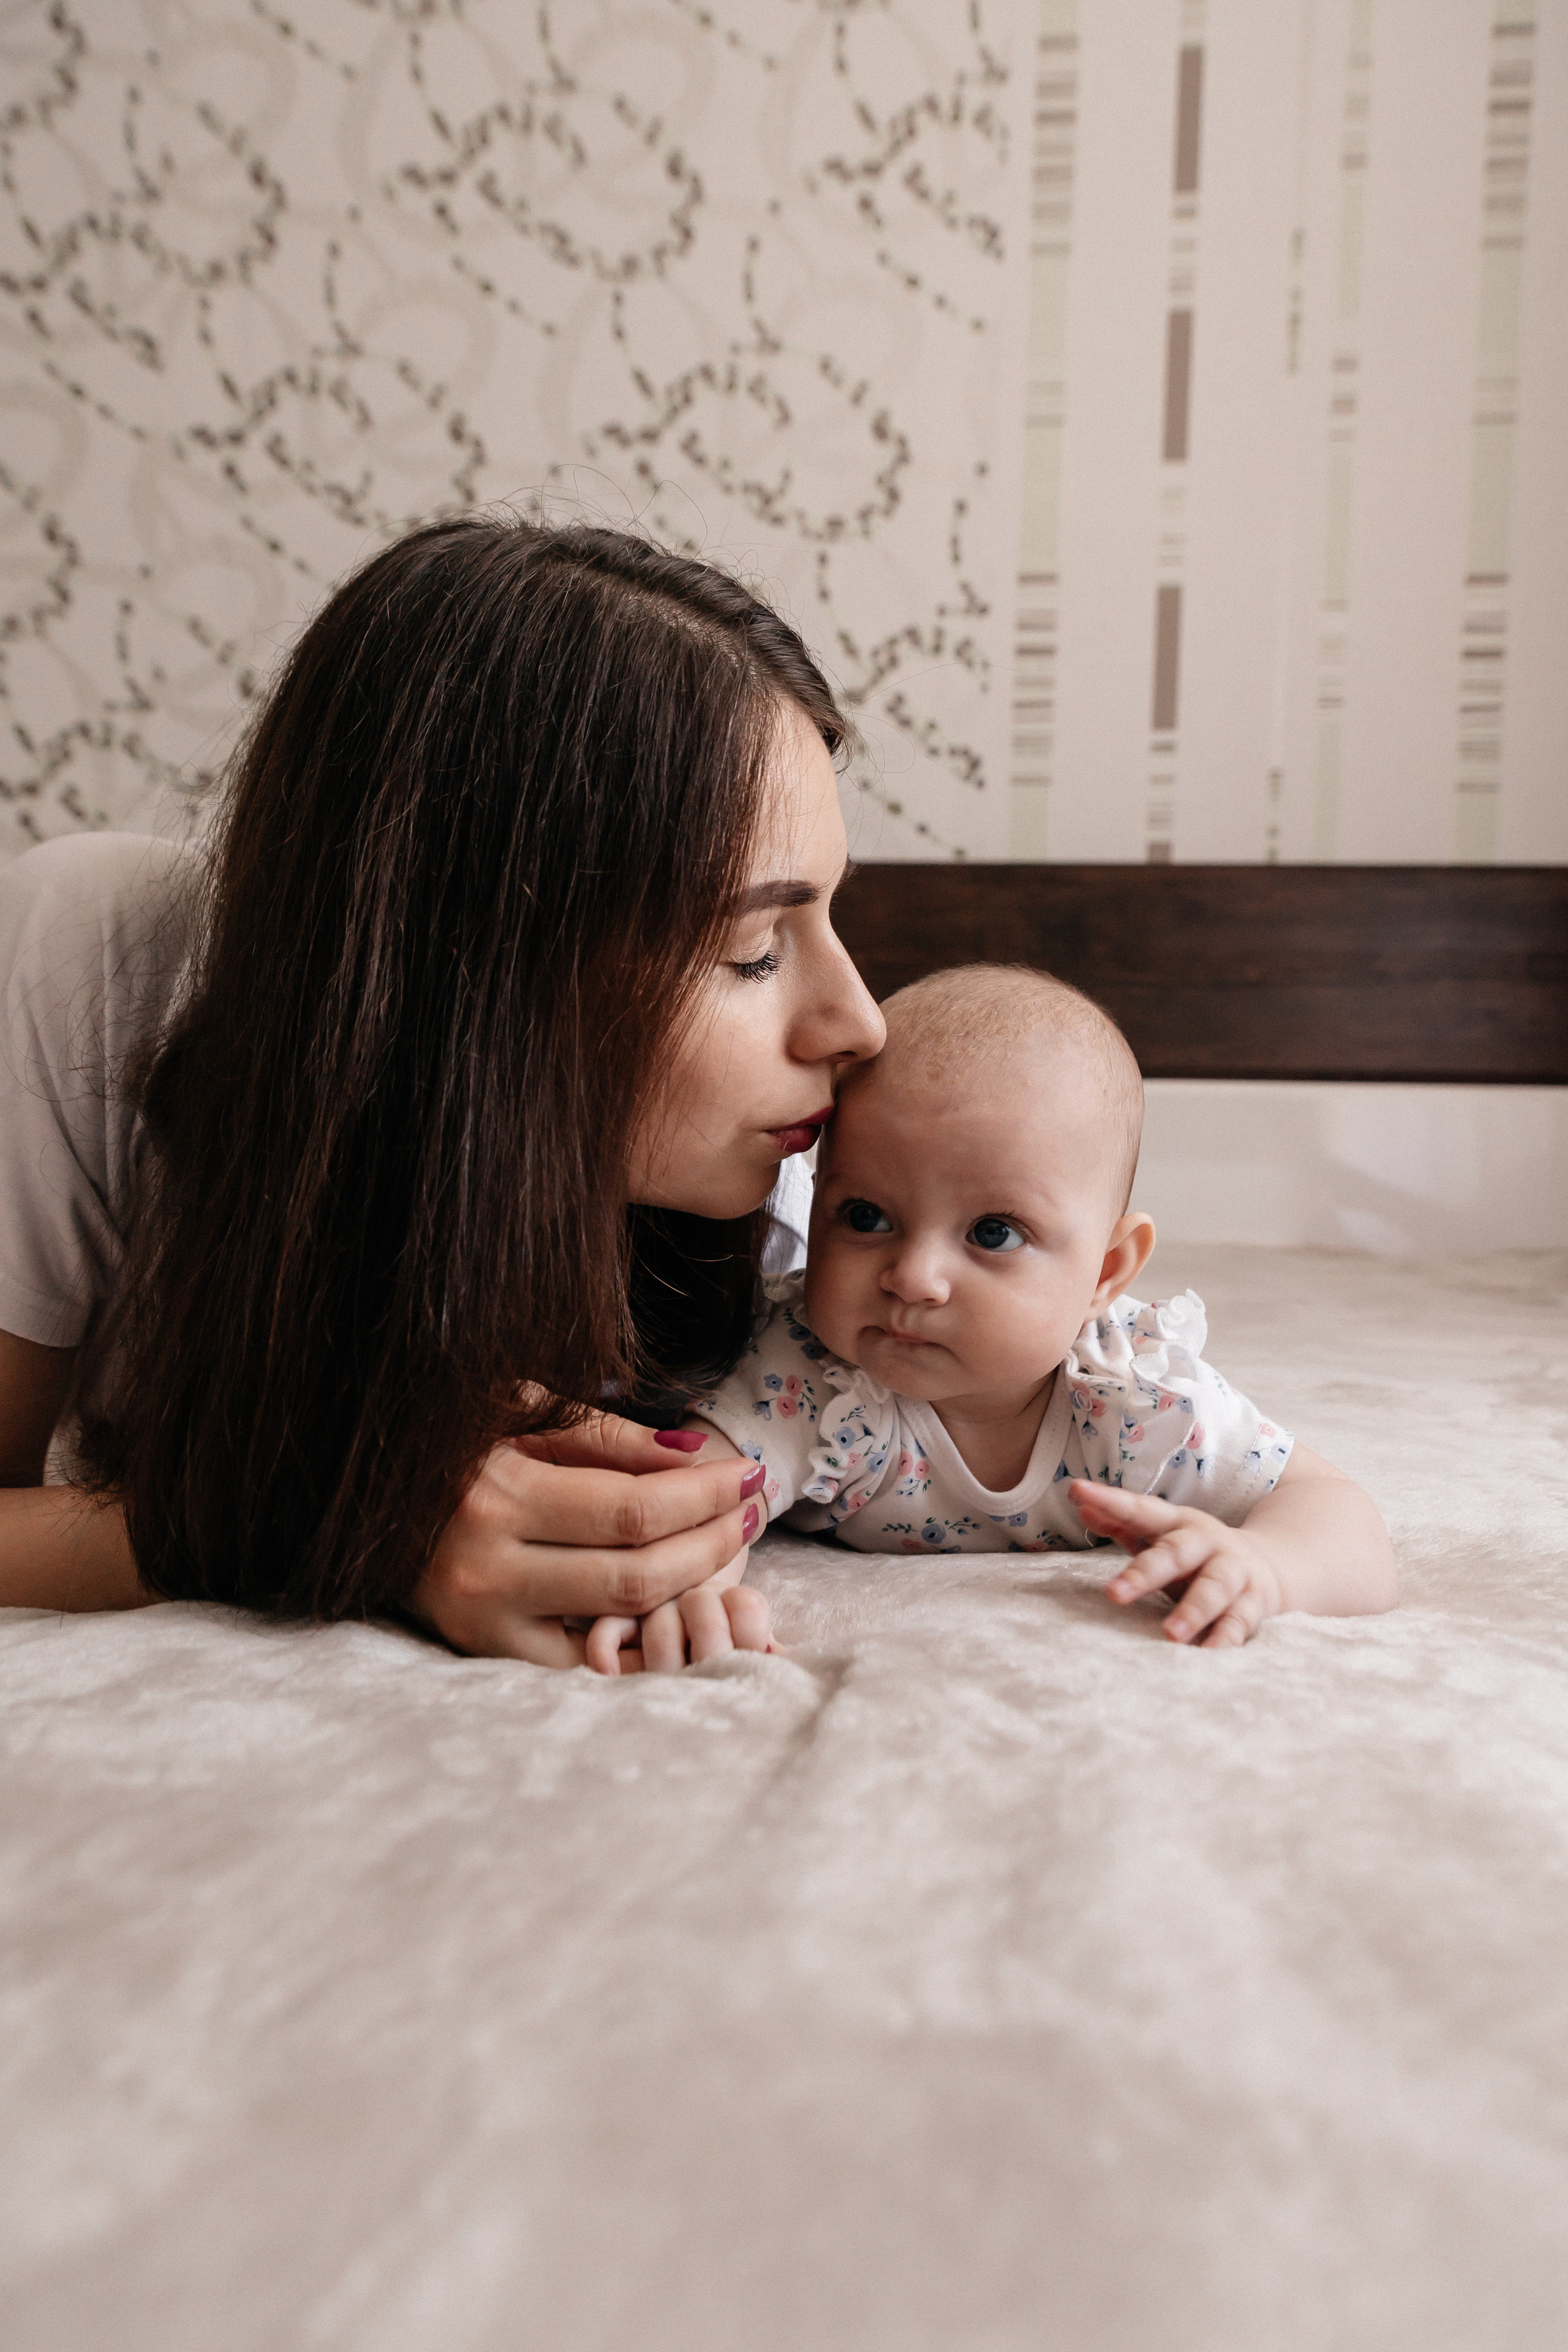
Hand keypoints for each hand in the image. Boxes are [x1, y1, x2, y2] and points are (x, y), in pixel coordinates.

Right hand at [411, 1417, 765, 1662]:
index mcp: (494, 1497)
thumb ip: (607, 1437)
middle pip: (634, 1576)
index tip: (747, 1474)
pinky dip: (634, 1640)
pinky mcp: (482, 1651)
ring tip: (728, 1550)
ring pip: (615, 1627)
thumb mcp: (517, 1409)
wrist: (355, 1491)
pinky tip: (677, 1607)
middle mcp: (486, 1570)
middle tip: (752, 1511)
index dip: (703, 1497)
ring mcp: (482, 1623)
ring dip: (688, 1592)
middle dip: (710, 1544)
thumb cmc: (445, 1432)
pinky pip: (579, 1661)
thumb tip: (693, 1457)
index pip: (632, 1512)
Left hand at [1070, 1480, 1284, 1647]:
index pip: (1142, 1510)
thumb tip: (1080, 1502)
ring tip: (1170, 1634)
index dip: (1110, 1500)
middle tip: (1114, 1594)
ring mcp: (1234, 1573)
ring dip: (1193, 1611)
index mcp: (1180, 1524)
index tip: (1077, 1491)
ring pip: (1214, 1589)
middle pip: (1177, 1553)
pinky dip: (1224, 1639)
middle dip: (1145, 1573)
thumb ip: (1123, 1521)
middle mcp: (1208, 1544)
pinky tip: (1206, 1654)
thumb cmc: (1198, 1554)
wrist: (1273, 1564)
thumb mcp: (1164, 1535)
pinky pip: (1240, 1622)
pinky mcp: (1254, 1603)